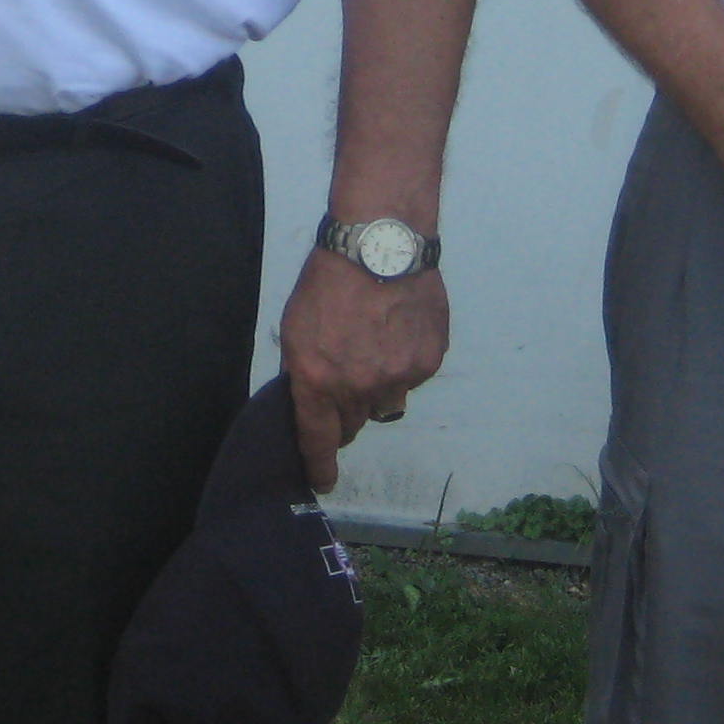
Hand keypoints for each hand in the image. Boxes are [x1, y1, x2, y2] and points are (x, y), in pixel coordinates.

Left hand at [278, 245, 447, 489]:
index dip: (319, 465)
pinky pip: (411, 378)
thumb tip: (311, 398)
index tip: (322, 480)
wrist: (380, 243)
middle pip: (352, 424)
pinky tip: (398, 331)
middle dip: (345, 412)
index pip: (317, 438)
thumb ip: (303, 369)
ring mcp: (398, 377)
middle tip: (345, 380)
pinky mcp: (427, 362)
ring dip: (377, 387)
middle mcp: (358, 387)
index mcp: (317, 379)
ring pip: (385, 403)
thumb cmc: (329, 279)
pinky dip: (403, 363)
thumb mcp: (296, 326)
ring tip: (375, 345)